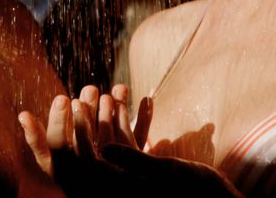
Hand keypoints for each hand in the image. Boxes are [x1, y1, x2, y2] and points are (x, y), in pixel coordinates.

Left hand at [19, 84, 240, 196]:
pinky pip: (138, 145)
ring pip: (118, 143)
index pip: (89, 160)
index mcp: (120, 190)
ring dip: (117, 116)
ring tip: (118, 88)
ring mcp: (136, 178)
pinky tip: (147, 99)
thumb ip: (134, 162)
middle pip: (98, 149)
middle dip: (93, 118)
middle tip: (89, 90)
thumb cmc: (202, 194)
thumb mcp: (167, 174)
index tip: (73, 101)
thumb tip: (104, 150)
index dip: (78, 132)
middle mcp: (123, 185)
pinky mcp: (151, 171)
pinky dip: (140, 124)